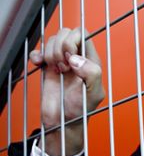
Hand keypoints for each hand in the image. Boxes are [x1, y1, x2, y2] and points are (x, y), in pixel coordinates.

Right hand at [30, 27, 104, 155]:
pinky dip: (37, 53)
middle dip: (60, 47)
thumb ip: (92, 74)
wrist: (63, 122)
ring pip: (53, 40)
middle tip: (62, 67)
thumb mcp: (94, 94)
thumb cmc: (81, 110)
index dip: (73, 41)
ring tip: (55, 70)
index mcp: (91, 61)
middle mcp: (77, 58)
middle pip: (66, 33)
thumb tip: (76, 59)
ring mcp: (62, 61)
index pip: (82, 34)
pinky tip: (39, 64)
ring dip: (50, 52)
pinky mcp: (48, 67)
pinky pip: (40, 50)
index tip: (70, 59)